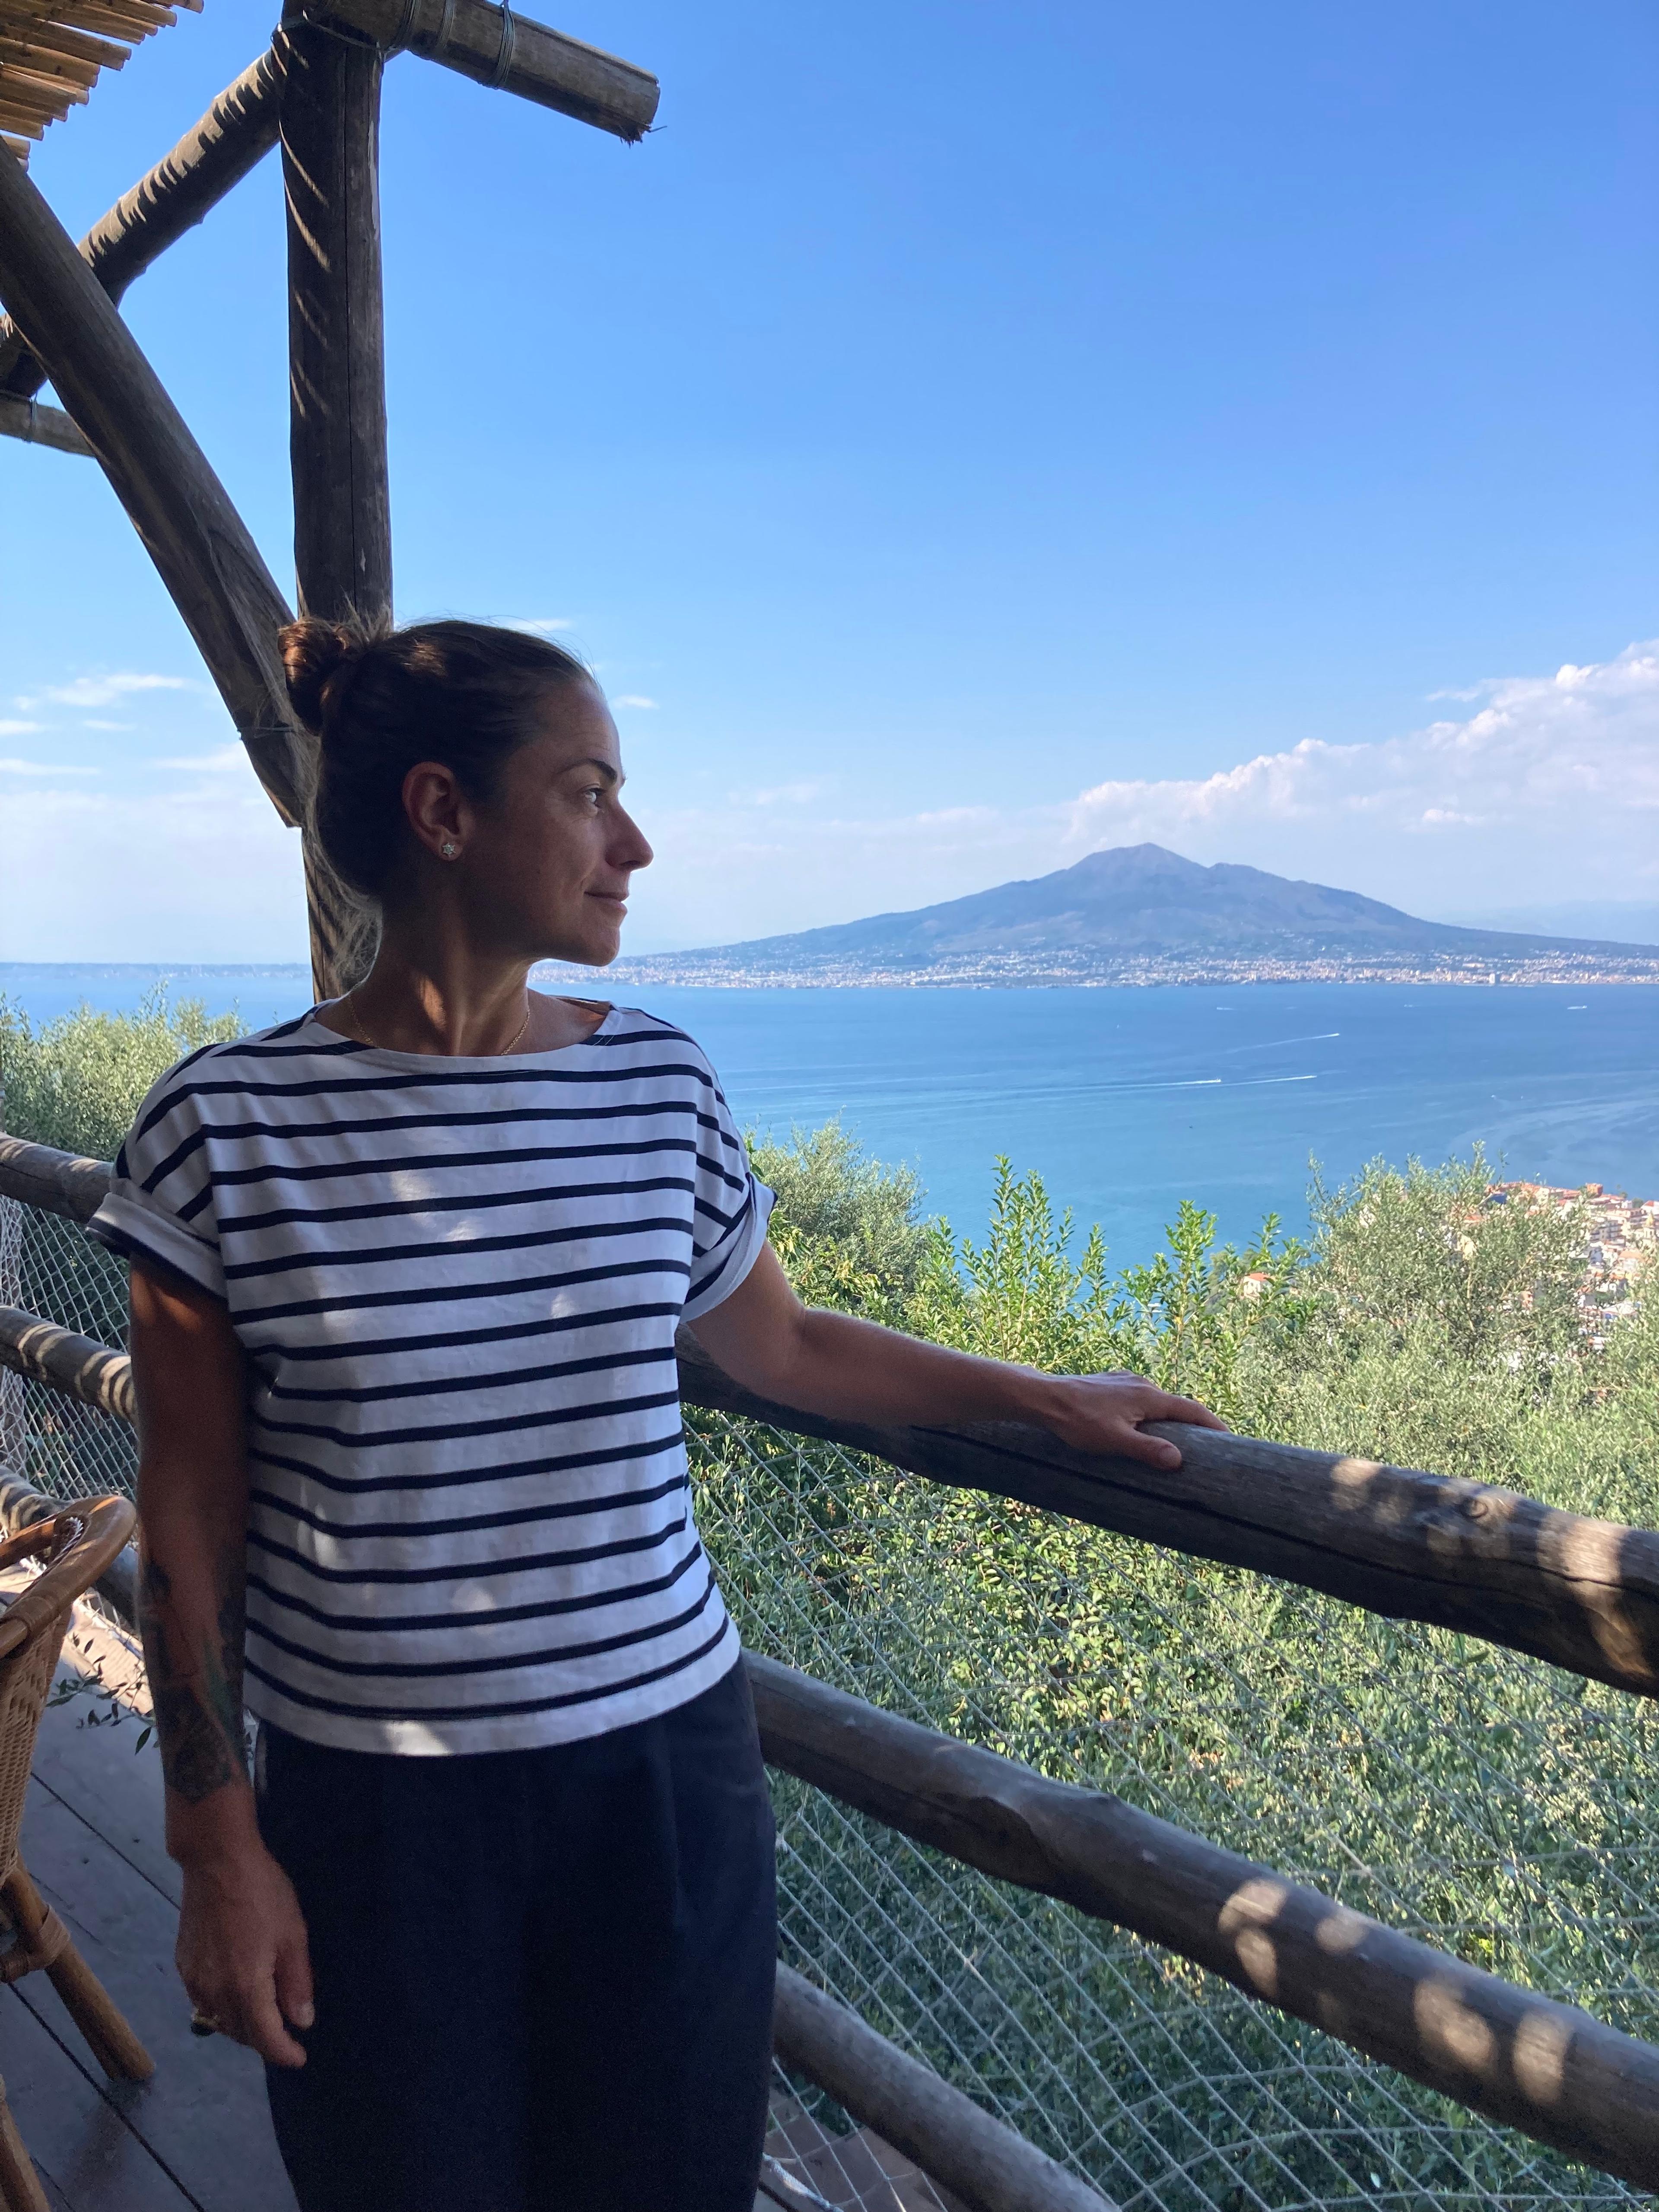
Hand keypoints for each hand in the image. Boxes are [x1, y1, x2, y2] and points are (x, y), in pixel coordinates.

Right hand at [176, 1841, 313, 2066]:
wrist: (216, 1860)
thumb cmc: (262, 1892)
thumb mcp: (292, 1934)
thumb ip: (296, 1982)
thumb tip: (302, 2021)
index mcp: (246, 1986)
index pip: (265, 2038)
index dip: (284, 2053)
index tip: (299, 2058)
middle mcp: (215, 1991)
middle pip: (241, 2033)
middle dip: (265, 2040)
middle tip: (286, 2031)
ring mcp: (195, 1980)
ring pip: (220, 2021)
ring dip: (243, 2026)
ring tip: (265, 2014)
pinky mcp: (184, 1966)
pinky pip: (204, 2002)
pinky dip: (223, 2008)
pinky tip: (237, 1992)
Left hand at [1034, 1371, 1228, 1468]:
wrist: (1045, 1398)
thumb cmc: (1078, 1421)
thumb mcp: (1115, 1441)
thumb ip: (1147, 1450)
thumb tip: (1178, 1459)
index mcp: (1148, 1396)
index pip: (1192, 1409)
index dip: (1213, 1425)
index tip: (1230, 1438)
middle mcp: (1141, 1383)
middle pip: (1176, 1404)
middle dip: (1192, 1423)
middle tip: (1205, 1445)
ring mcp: (1124, 1381)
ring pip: (1156, 1401)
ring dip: (1168, 1418)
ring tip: (1174, 1440)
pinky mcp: (1110, 1384)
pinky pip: (1139, 1399)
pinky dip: (1148, 1414)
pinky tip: (1140, 1427)